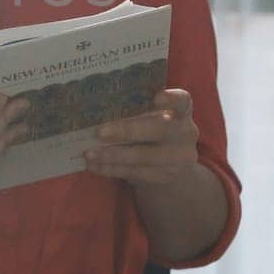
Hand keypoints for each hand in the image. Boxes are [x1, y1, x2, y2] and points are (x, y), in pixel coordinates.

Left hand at [85, 89, 199, 186]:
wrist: (171, 163)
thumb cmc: (152, 128)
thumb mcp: (151, 115)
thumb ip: (135, 108)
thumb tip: (94, 104)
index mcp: (182, 110)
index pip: (182, 101)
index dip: (172, 99)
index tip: (156, 97)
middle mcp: (185, 133)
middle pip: (158, 130)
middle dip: (127, 131)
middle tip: (99, 132)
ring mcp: (178, 158)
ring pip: (143, 156)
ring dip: (113, 155)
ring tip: (89, 153)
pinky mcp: (165, 176)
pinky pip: (135, 173)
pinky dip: (112, 169)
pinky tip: (94, 166)